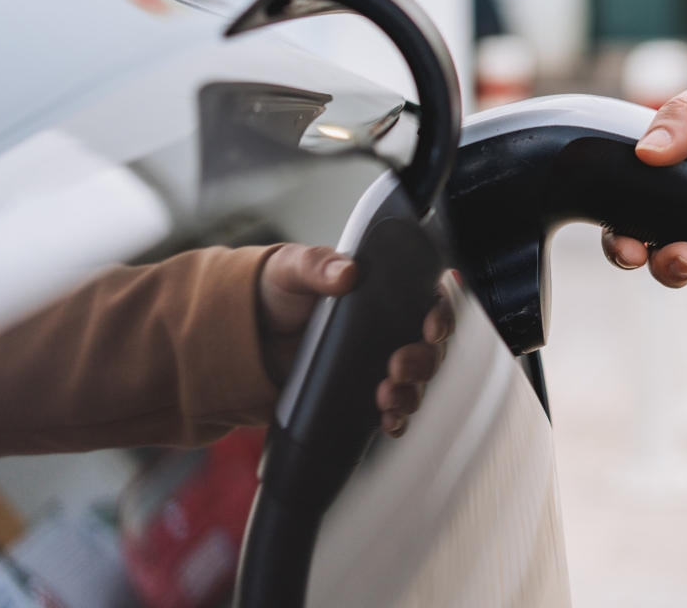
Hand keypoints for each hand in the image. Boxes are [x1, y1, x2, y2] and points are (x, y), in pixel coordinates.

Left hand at [257, 244, 454, 436]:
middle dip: (424, 362)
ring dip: (411, 393)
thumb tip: (346, 273)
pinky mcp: (360, 392)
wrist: (245, 337)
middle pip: (430, 347)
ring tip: (386, 399)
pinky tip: (388, 421)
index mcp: (383, 291)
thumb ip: (317, 265)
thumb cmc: (275, 291)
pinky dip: (397, 418)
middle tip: (398, 368)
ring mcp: (376, 362)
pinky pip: (393, 408)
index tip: (430, 329)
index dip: (441, 315)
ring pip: (417, 381)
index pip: (430, 300)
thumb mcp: (291, 268)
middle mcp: (388, 328)